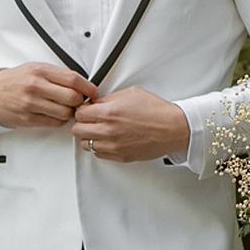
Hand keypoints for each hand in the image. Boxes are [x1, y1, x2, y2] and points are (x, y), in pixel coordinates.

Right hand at [0, 63, 97, 127]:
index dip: (88, 87)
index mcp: (41, 71)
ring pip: (65, 113)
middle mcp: (36, 87)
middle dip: (80, 101)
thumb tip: (82, 83)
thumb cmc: (17, 80)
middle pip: (72, 98)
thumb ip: (58, 75)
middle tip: (79, 101)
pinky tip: (55, 114)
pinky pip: (54, 123)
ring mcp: (31, 104)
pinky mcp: (28, 119)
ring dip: (70, 112)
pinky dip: (60, 120)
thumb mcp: (37, 68)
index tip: (93, 92)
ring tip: (66, 108)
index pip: (73, 80)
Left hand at [71, 86, 189, 161]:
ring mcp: (113, 146)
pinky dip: (100, 147)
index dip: (82, 109)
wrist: (172, 128)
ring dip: (90, 136)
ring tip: (100, 130)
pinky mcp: (119, 156)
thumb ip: (108, 99)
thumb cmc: (156, 111)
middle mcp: (108, 131)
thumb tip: (96, 103)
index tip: (87, 109)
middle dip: (83, 123)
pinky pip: (98, 154)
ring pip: (85, 144)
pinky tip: (109, 139)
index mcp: (109, 112)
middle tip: (91, 120)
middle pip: (77, 130)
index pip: (79, 113)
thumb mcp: (130, 94)